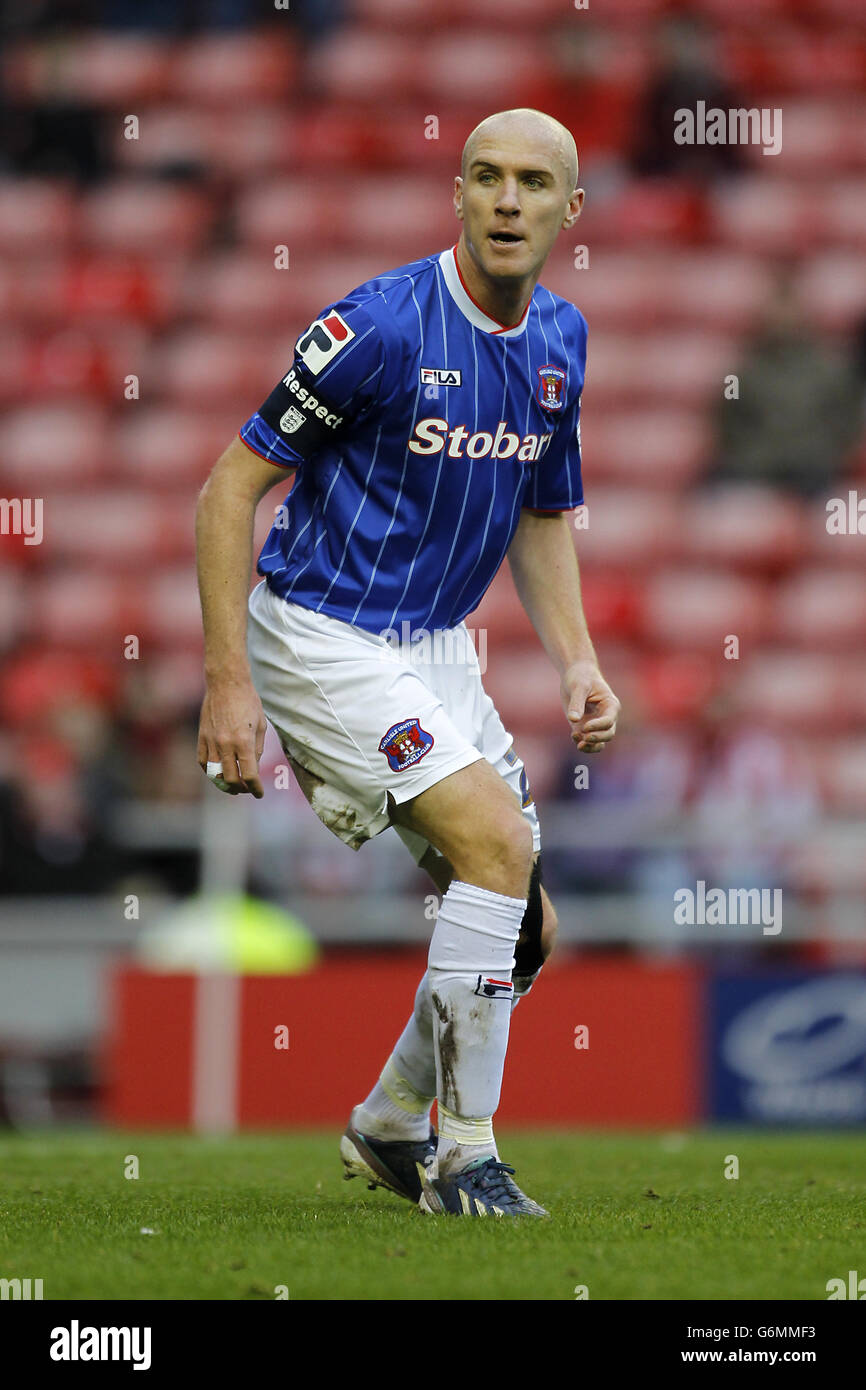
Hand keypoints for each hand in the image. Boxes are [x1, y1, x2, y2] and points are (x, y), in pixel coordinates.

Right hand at [197, 675, 266, 796]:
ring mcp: (211, 741)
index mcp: (244, 741)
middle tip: (248, 789)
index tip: (259, 793)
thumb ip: (257, 750)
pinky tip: (218, 773)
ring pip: (215, 774)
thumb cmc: (248, 702)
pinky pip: (203, 762)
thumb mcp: (260, 726)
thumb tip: (253, 769)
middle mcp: (226, 744)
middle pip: (231, 779)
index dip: (255, 788)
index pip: (249, 775)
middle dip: (241, 789)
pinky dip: (210, 771)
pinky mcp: (201, 737)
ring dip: (225, 784)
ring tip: (233, 786)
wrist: (226, 683)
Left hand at [562, 661, 620, 752]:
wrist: (575, 674)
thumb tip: (574, 720)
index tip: (585, 727)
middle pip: (608, 734)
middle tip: (584, 738)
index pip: (609, 721)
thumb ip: (577, 703)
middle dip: (597, 739)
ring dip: (591, 746)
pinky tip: (573, 736)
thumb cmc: (581, 677)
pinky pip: (586, 741)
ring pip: (599, 742)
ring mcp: (595, 723)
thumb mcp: (579, 687)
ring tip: (579, 745)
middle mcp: (606, 716)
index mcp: (610, 705)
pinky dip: (581, 743)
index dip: (598, 727)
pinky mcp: (583, 727)